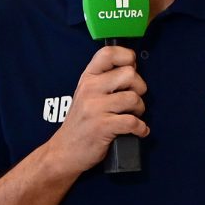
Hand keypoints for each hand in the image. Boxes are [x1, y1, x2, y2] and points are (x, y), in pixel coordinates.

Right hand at [47, 44, 147, 174]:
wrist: (64, 151)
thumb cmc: (80, 123)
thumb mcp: (85, 95)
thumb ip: (104, 80)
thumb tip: (132, 68)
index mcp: (87, 78)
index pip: (108, 54)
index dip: (126, 56)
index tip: (132, 66)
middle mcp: (90, 89)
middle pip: (130, 74)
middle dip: (139, 88)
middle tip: (133, 100)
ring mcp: (95, 108)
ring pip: (134, 98)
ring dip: (140, 110)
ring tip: (132, 116)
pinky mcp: (102, 126)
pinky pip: (133, 122)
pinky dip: (141, 128)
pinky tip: (138, 131)